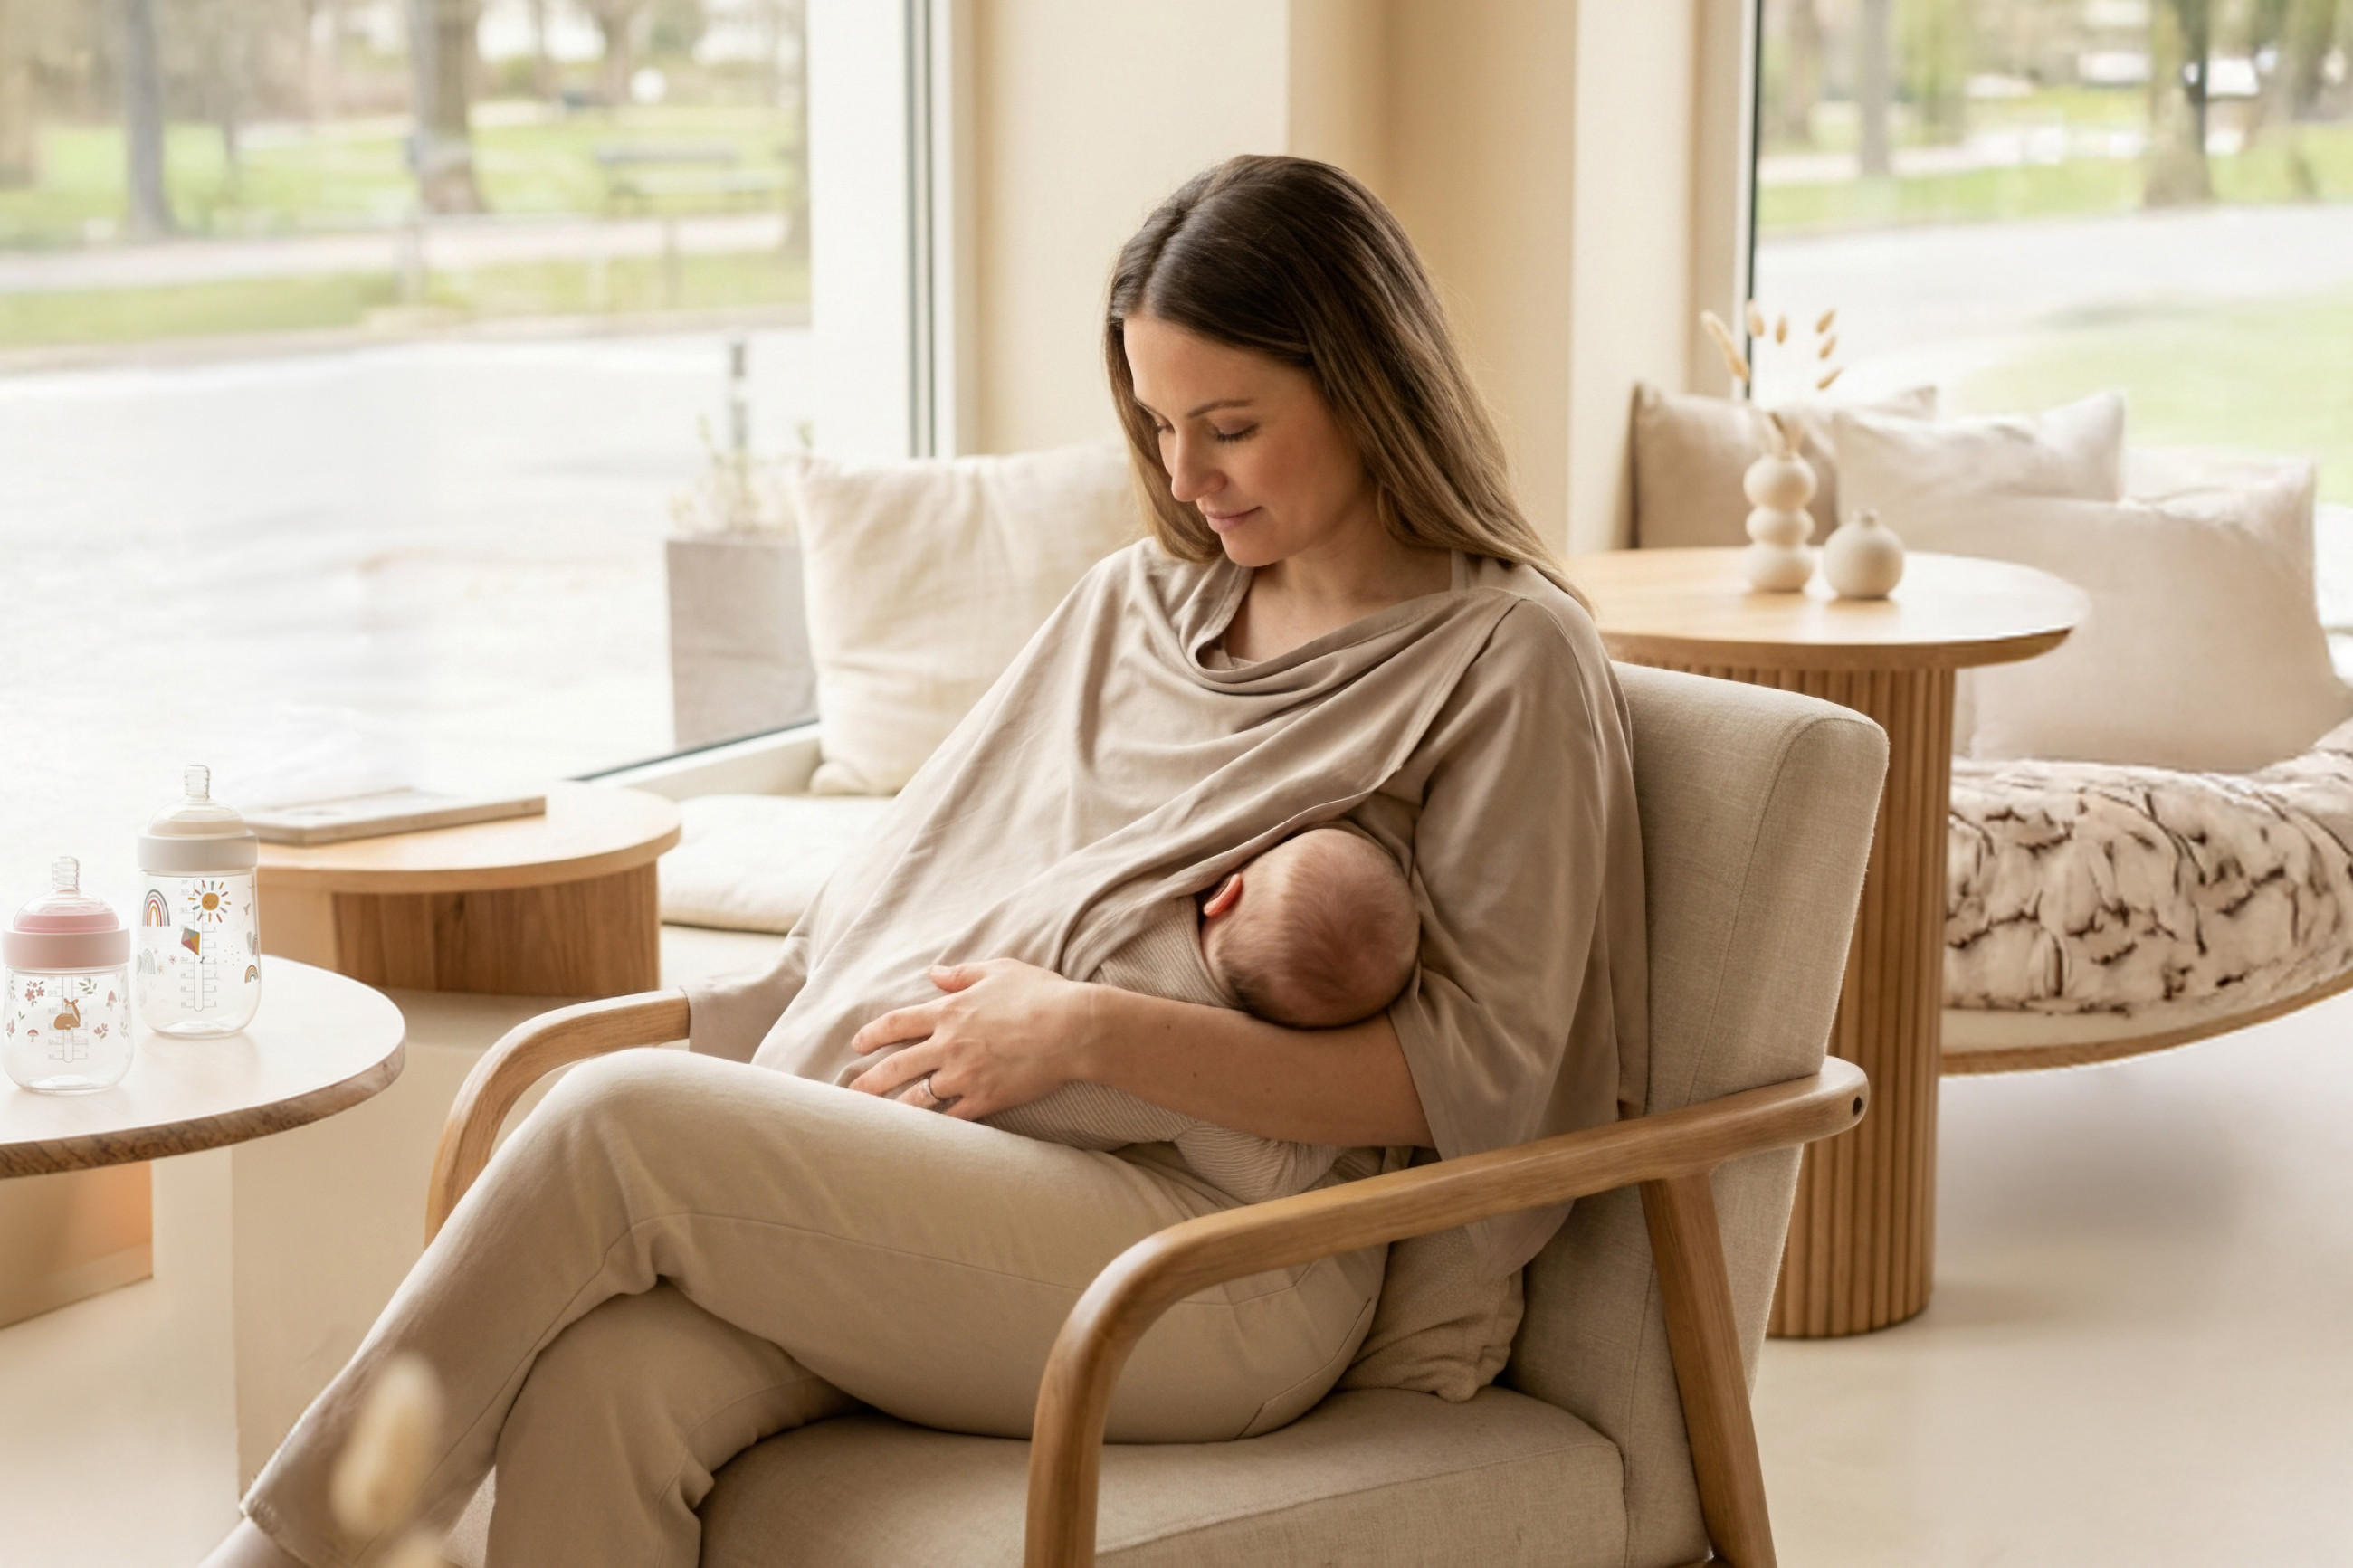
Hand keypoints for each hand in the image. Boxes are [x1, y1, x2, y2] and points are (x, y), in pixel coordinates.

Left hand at [846, 959, 1092, 1119]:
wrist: (1073, 1028)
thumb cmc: (1041, 994)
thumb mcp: (999, 971)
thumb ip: (962, 974)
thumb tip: (935, 973)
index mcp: (949, 1011)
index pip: (897, 1023)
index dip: (872, 1034)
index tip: (857, 1044)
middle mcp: (949, 1045)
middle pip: (896, 1066)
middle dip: (868, 1080)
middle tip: (850, 1091)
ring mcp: (965, 1075)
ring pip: (917, 1097)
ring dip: (893, 1108)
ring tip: (876, 1119)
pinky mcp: (985, 1099)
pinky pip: (951, 1118)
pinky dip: (934, 1127)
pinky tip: (921, 1135)